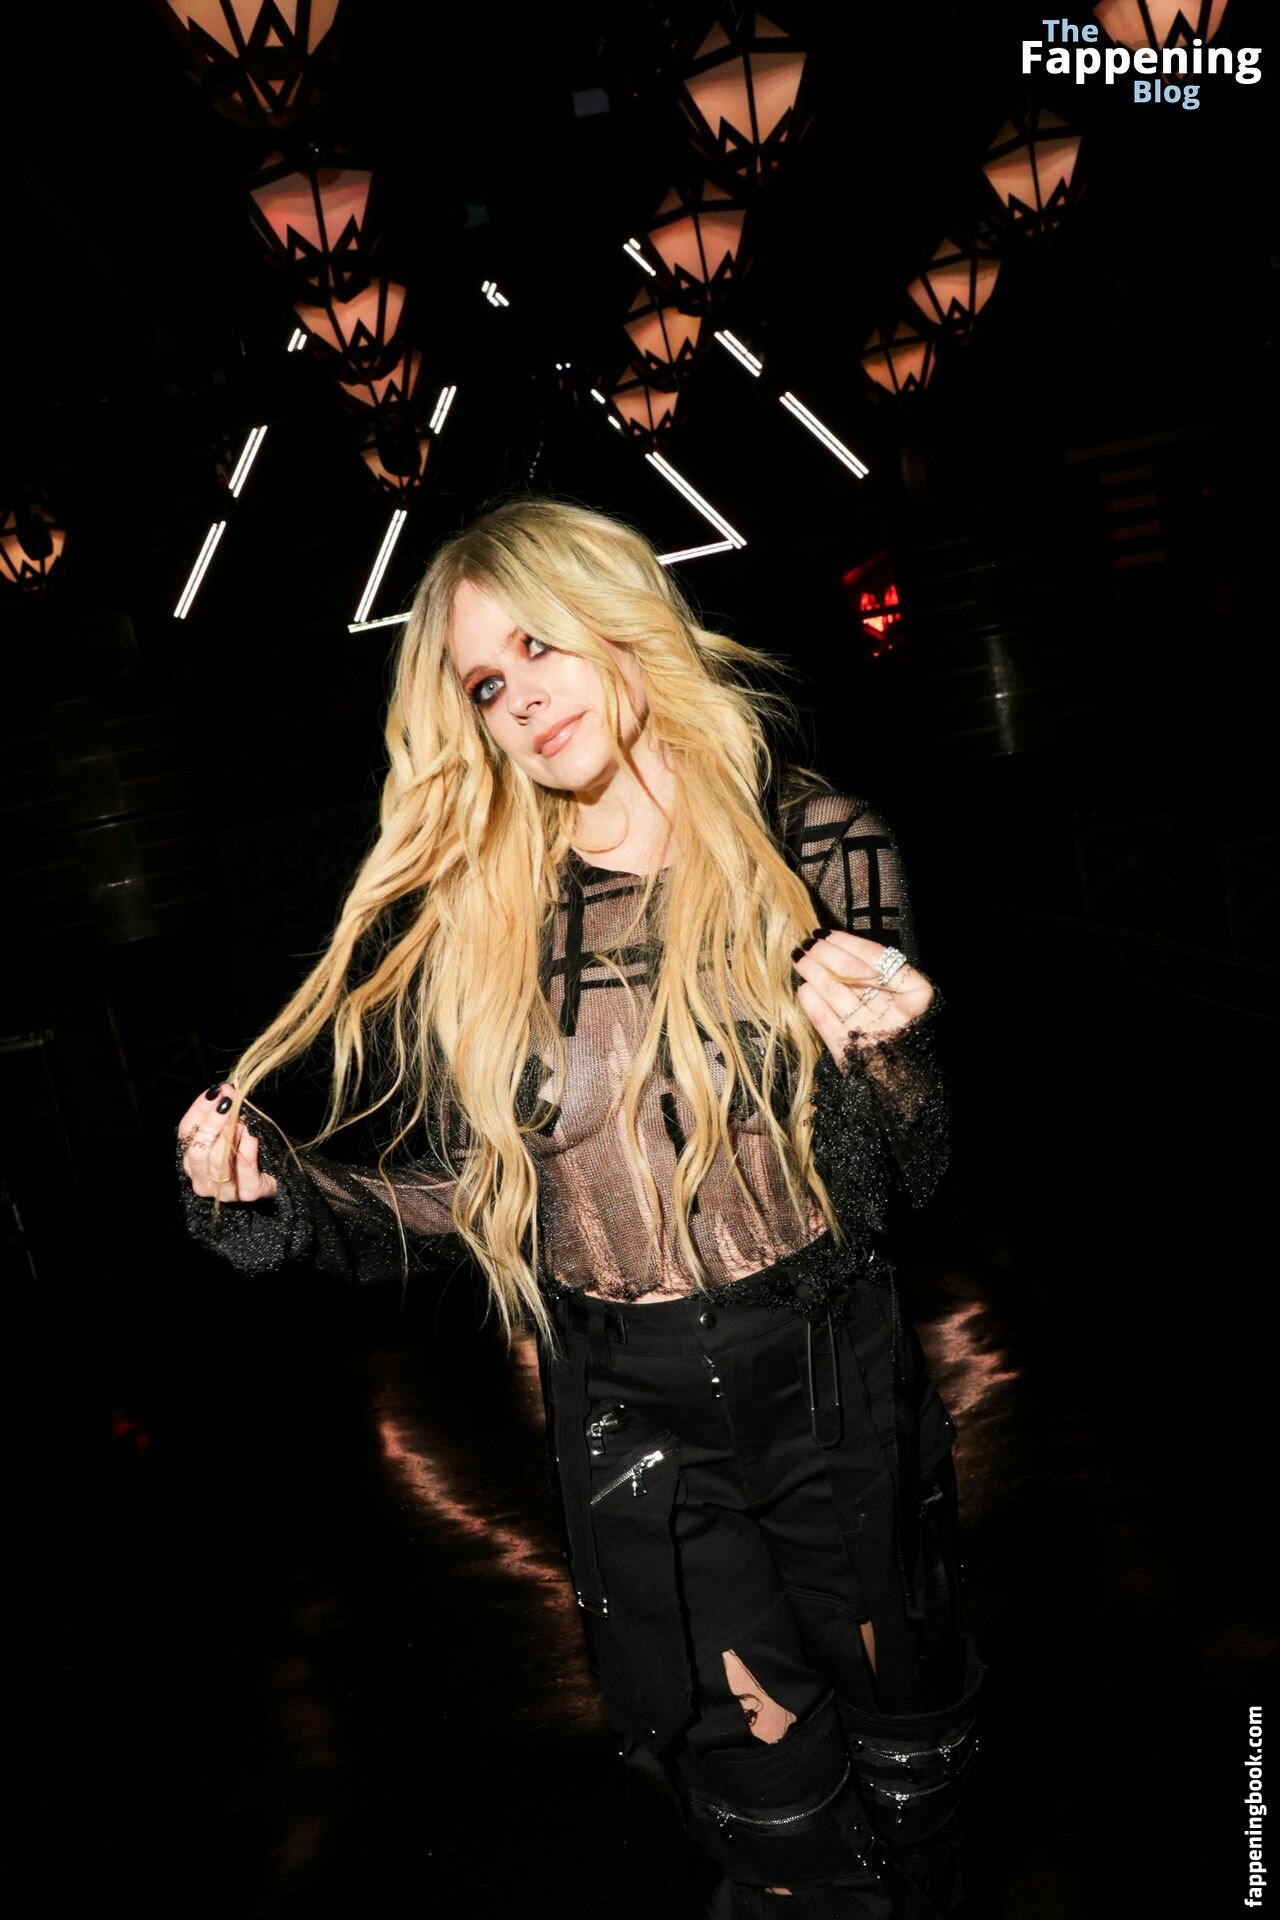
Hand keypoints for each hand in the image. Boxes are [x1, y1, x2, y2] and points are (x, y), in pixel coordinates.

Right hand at [177, 1082, 277, 1201]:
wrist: (281, 1175)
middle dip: (213, 1121)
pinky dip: (247, 1150)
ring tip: (242, 1117)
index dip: (199, 1109)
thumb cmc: (251, 1149)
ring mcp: (223, 1190)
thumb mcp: (233, 1130)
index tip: (216, 1091)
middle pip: (197, 1149)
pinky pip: (244, 1170)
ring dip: (229, 1135)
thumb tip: (225, 1091)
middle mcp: (201, 1178)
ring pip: (217, 1161)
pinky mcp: (248, 1193)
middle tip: (229, 1100)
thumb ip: (225, 1115)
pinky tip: (253, 1135)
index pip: (186, 1132)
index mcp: (192, 1160)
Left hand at [792, 930, 934, 1066]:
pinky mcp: (853, 1052)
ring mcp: (876, 1033)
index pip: (877, 957)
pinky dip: (811, 1003)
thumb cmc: (899, 1029)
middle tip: (806, 945)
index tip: (827, 934)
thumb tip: (836, 945)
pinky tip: (803, 990)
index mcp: (917, 994)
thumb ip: (878, 975)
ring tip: (801, 961)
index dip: (848, 943)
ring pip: (836, 992)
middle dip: (824, 954)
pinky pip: (826, 1021)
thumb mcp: (902, 999)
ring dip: (813, 972)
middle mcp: (900, 1014)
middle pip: (853, 973)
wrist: (901, 1080)